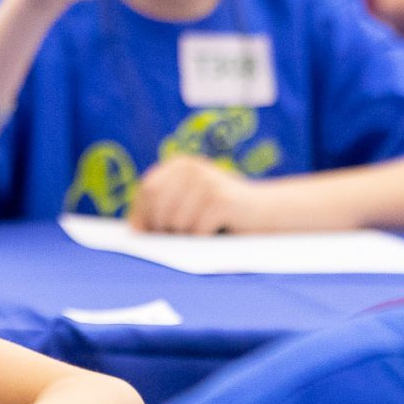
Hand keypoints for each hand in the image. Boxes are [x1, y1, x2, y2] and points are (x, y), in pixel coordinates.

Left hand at [131, 156, 275, 233]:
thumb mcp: (190, 201)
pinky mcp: (221, 200)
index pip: (147, 190)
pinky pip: (196, 231)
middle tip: (178, 238)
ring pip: (176, 222)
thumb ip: (163, 208)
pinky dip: (203, 239)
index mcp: (180, 164)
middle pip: (158, 206)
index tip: (147, 233)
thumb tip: (134, 229)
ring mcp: (207, 182)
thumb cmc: (223, 212)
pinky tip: (217, 232)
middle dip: (162, 228)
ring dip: (186, 236)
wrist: (268, 211)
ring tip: (203, 231)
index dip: (143, 215)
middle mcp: (192, 168)